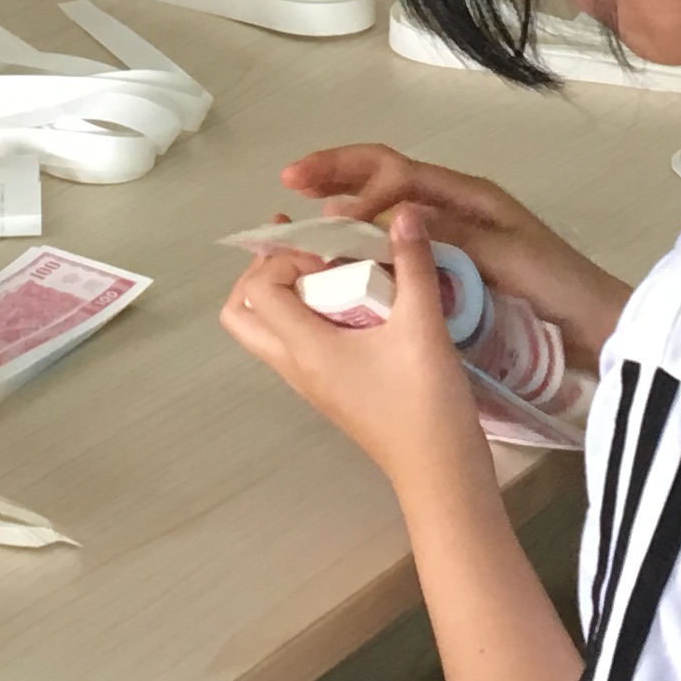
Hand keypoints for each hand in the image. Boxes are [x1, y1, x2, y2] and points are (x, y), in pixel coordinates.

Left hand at [223, 208, 486, 489]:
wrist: (439, 470)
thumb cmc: (425, 400)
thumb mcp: (423, 325)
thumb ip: (413, 263)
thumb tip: (403, 210)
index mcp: (305, 348)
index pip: (259, 289)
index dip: (283, 258)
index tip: (329, 249)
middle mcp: (295, 365)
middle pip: (242, 315)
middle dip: (263, 273)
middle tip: (303, 249)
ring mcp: (309, 381)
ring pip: (267, 331)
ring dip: (285, 293)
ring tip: (328, 268)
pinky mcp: (329, 389)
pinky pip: (296, 343)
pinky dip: (307, 313)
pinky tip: (355, 299)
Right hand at [280, 144, 630, 357]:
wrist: (598, 327)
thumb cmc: (557, 288)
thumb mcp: (503, 257)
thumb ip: (448, 234)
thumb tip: (387, 213)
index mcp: (468, 195)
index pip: (397, 172)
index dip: (353, 183)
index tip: (322, 211)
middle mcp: (456, 206)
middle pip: (387, 175)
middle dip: (337, 174)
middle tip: (291, 181)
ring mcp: (455, 235)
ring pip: (388, 207)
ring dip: (345, 202)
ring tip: (306, 211)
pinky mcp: (454, 265)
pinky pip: (400, 243)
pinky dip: (367, 241)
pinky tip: (343, 258)